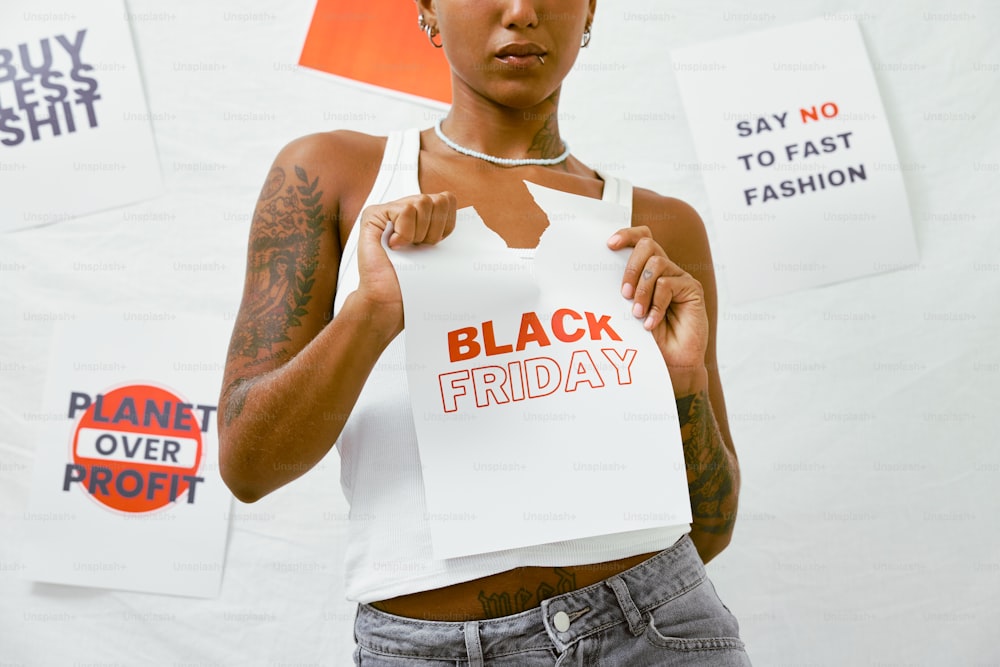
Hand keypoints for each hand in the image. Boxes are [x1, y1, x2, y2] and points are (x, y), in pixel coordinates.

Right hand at [355, 192, 457, 331]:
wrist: (390, 299)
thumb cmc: (411, 281)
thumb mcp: (440, 253)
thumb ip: (448, 230)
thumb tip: (470, 224)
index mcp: (421, 216)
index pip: (448, 200)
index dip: (446, 226)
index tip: (433, 246)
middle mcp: (405, 210)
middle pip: (438, 199)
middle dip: (434, 230)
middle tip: (418, 247)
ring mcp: (388, 211)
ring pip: (423, 202)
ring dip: (418, 233)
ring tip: (406, 247)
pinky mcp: (374, 215)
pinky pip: (406, 210)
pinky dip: (405, 233)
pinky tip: (394, 245)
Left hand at [608, 226, 708, 392]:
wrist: (671, 363)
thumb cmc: (649, 339)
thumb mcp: (628, 311)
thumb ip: (623, 290)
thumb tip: (600, 272)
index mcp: (648, 271)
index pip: (641, 239)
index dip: (627, 235)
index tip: (609, 245)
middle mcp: (665, 270)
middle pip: (648, 245)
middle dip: (631, 266)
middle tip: (623, 293)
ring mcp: (679, 278)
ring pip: (657, 264)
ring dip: (642, 289)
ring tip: (637, 313)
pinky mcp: (692, 290)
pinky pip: (668, 285)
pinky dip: (656, 305)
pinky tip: (651, 323)